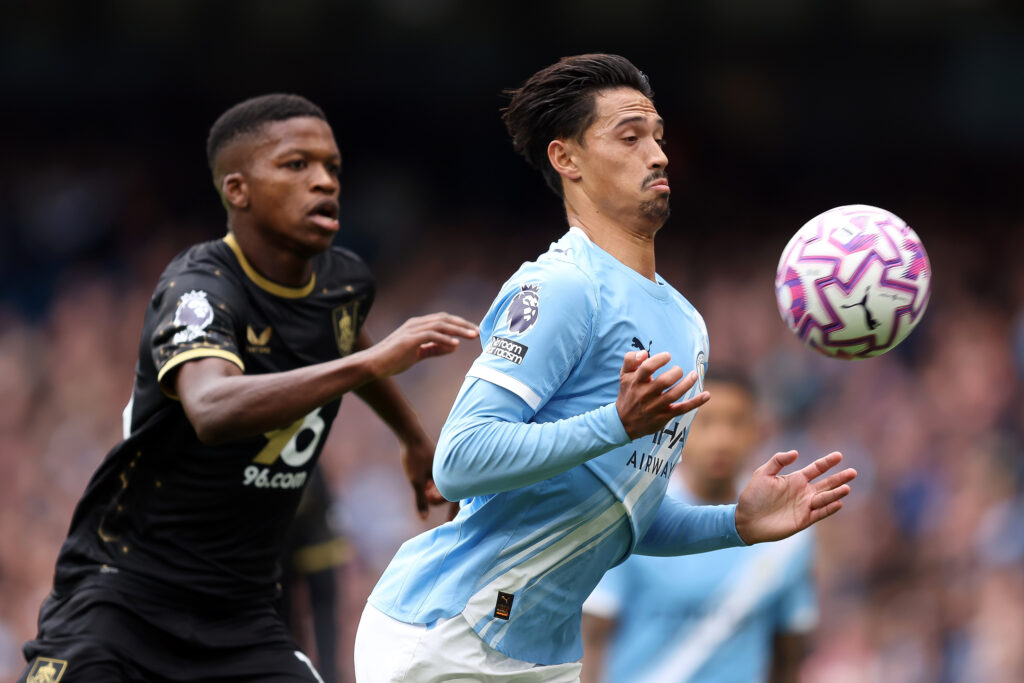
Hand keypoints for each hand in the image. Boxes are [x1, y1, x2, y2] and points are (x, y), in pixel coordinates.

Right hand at [368, 313, 477, 377]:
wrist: (372, 365)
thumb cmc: (392, 360)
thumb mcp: (418, 354)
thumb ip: (435, 349)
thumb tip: (454, 345)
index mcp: (417, 325)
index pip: (443, 320)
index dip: (459, 324)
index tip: (473, 331)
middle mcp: (415, 323)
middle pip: (444, 319)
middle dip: (463, 324)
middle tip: (478, 332)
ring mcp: (411, 330)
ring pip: (440, 324)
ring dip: (458, 329)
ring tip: (473, 336)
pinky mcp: (408, 339)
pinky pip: (430, 335)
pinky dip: (444, 338)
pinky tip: (455, 344)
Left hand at [400, 435, 458, 520]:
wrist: (411, 435)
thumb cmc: (415, 457)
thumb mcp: (415, 481)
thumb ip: (421, 501)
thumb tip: (423, 518)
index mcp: (449, 475)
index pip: (454, 498)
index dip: (452, 512)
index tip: (448, 522)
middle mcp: (451, 469)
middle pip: (447, 493)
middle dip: (436, 498)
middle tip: (424, 494)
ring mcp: (446, 465)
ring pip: (443, 485)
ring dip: (433, 490)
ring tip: (423, 486)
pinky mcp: (441, 462)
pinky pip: (440, 477)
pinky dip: (433, 483)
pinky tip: (424, 480)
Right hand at [615, 350, 709, 439]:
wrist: (623, 423)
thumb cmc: (628, 393)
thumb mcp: (624, 375)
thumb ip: (631, 359)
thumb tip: (645, 353)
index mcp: (635, 382)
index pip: (647, 368)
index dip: (659, 359)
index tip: (668, 356)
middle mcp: (644, 395)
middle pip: (663, 382)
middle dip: (675, 373)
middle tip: (679, 370)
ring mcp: (655, 407)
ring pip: (674, 395)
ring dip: (687, 384)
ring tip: (694, 375)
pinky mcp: (663, 417)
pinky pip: (681, 409)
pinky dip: (696, 402)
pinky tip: (707, 395)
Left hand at [734, 451, 856, 543]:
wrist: (746, 519)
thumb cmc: (752, 496)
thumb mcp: (763, 473)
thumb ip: (778, 461)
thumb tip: (796, 452)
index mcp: (795, 480)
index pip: (816, 469)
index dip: (827, 462)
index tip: (839, 455)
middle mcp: (803, 492)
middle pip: (826, 483)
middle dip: (839, 478)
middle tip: (853, 472)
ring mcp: (804, 506)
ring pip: (825, 498)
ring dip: (836, 493)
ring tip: (847, 487)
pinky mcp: (803, 520)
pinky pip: (819, 514)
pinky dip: (828, 509)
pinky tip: (838, 503)